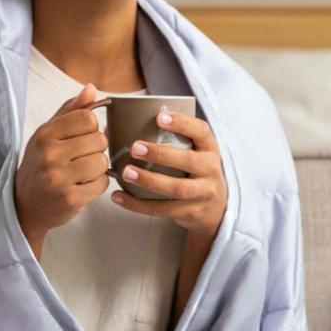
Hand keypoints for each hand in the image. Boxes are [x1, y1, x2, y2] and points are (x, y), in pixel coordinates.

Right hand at [13, 82, 109, 254]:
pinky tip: (82, 186)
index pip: (87, 118)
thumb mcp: (47, 135)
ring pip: (102, 162)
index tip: (81, 138)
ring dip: (98, 168)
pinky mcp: (70, 199)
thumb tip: (91, 88)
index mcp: (44, 134)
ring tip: (82, 173)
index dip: (91, 128)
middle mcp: (50, 154)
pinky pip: (102, 183)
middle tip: (81, 158)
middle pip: (99, 140)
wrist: (24, 205)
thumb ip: (70, 111)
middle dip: (96, 149)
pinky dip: (97, 185)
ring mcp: (59, 178)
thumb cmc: (39, 166)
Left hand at [110, 106, 225, 240]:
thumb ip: (169, 140)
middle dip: (160, 154)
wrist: (216, 208)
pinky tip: (119, 197)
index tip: (159, 117)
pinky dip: (138, 204)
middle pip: (188, 160)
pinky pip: (163, 210)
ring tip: (126, 173)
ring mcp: (204, 193)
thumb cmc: (193, 172)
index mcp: (209, 149)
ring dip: (149, 180)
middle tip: (134, 148)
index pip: (201, 131)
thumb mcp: (193, 153)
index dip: (182, 123)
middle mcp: (211, 170)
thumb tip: (114, 129)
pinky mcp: (192, 213)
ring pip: (176, 189)